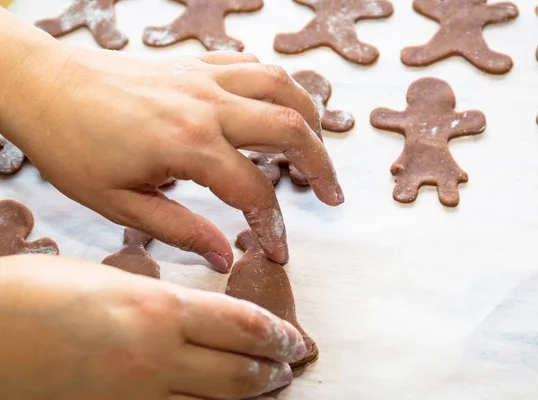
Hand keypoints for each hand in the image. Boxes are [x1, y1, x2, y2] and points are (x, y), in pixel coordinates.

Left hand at [0, 23, 343, 271]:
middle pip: (291, 129)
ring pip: (282, 87)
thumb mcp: (120, 204)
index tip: (279, 249)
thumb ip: (180, 231)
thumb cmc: (72, 146)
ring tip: (318, 147)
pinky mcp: (196, 64)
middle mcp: (208, 105)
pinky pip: (253, 66)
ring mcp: (205, 78)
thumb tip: (222, 256)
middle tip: (331, 194)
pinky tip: (277, 107)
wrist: (43, 86)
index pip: (254, 191)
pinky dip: (277, 86)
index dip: (275, 225)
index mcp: (189, 145)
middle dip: (321, 165)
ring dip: (310, 117)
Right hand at [0, 255, 306, 399]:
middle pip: (240, 371)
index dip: (279, 334)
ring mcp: (137, 393)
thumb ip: (161, 298)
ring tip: (268, 387)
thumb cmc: (41, 292)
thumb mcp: (114, 281)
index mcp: (160, 307)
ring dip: (251, 395)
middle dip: (274, 369)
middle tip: (290, 366)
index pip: (244, 325)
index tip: (296, 338)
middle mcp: (157, 354)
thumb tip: (198, 312)